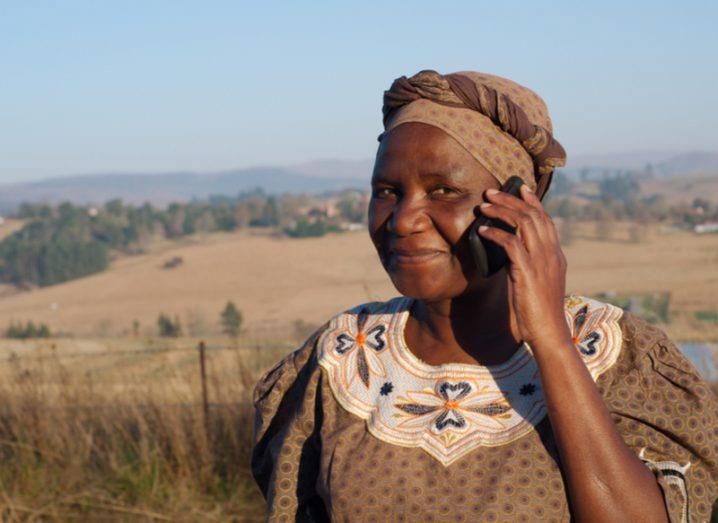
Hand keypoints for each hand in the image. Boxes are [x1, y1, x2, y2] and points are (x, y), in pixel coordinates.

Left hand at [477, 184, 570, 348]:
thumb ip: (528, 264)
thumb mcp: (537, 282)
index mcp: (555, 255)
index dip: (532, 202)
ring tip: (483, 207)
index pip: (545, 220)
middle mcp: (551, 254)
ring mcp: (541, 262)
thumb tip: (510, 253)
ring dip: (501, 211)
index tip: (520, 188)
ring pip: (522, 223)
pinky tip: (483, 232)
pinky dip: (495, 233)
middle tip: (491, 192)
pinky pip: (510, 243)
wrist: (548, 333)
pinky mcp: (527, 272)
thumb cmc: (539, 312)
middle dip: (511, 200)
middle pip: (532, 215)